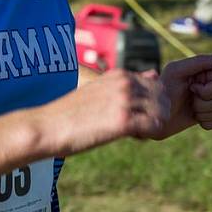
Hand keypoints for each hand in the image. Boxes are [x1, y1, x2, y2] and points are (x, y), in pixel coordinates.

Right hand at [44, 68, 170, 156]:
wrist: (49, 126)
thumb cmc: (72, 112)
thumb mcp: (101, 89)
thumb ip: (128, 82)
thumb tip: (154, 74)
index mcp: (120, 74)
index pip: (156, 85)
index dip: (151, 102)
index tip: (137, 113)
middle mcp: (125, 83)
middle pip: (163, 97)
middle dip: (157, 112)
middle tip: (140, 125)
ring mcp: (125, 101)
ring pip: (162, 112)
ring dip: (154, 124)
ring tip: (136, 131)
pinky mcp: (123, 121)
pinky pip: (156, 127)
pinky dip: (150, 134)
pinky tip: (133, 137)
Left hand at [153, 51, 211, 139]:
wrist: (155, 116)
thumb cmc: (163, 90)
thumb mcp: (177, 71)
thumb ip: (200, 61)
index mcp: (208, 72)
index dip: (206, 91)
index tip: (190, 88)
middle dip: (204, 104)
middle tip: (189, 100)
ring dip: (204, 113)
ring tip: (191, 108)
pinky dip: (207, 122)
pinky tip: (196, 117)